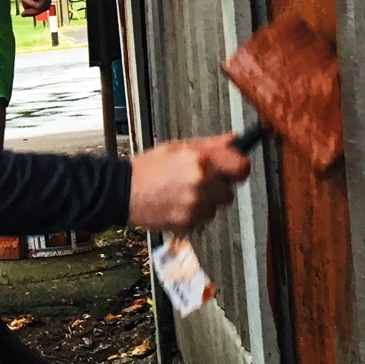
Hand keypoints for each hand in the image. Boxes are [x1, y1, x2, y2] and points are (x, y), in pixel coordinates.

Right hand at [127, 135, 250, 233]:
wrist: (123, 191)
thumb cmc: (147, 168)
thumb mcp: (178, 147)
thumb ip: (210, 144)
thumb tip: (233, 140)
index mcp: (200, 160)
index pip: (241, 168)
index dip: (238, 169)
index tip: (234, 170)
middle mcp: (200, 183)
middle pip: (229, 192)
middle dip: (217, 189)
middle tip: (198, 183)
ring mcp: (195, 205)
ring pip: (215, 208)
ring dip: (204, 203)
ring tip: (182, 194)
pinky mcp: (188, 223)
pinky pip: (202, 220)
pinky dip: (192, 215)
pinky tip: (176, 204)